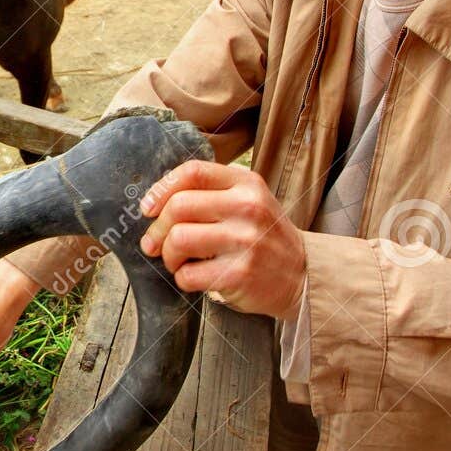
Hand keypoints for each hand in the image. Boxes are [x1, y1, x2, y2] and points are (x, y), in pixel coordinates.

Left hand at [138, 159, 305, 319]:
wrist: (302, 275)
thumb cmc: (263, 236)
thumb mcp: (248, 201)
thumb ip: (210, 193)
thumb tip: (155, 202)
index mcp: (246, 184)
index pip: (192, 172)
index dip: (161, 189)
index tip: (148, 208)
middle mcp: (248, 207)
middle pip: (178, 207)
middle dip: (157, 229)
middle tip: (155, 243)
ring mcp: (245, 241)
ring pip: (179, 239)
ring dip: (168, 255)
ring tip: (177, 261)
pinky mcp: (239, 274)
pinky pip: (188, 274)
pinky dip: (182, 278)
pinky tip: (196, 277)